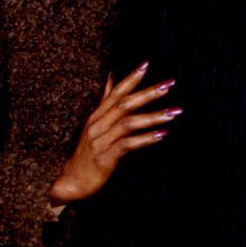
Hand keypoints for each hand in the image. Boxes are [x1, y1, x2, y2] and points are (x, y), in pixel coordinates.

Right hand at [49, 63, 178, 204]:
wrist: (72, 182)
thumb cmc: (88, 152)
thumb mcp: (94, 124)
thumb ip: (105, 101)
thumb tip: (111, 76)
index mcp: (96, 116)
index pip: (114, 92)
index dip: (130, 78)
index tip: (146, 64)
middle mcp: (97, 125)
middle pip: (124, 104)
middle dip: (148, 93)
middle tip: (169, 85)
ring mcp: (100, 141)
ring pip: (128, 123)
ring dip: (153, 116)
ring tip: (174, 112)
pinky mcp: (105, 157)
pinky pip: (127, 145)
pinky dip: (145, 139)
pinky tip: (162, 134)